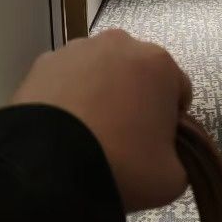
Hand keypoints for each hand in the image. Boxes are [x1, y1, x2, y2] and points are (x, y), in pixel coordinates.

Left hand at [11, 30, 191, 211]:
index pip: (178, 91)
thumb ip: (178, 158)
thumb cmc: (122, 164)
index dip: (171, 121)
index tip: (157, 145)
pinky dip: (68, 97)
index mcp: (160, 63)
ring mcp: (78, 49)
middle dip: (134, 100)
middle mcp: (120, 43)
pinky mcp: (42, 63)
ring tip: (86, 135)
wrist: (49, 166)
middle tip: (123, 140)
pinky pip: (65, 80)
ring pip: (99, 72)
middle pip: (137, 74)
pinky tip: (61, 128)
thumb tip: (163, 155)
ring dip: (100, 94)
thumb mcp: (172, 178)